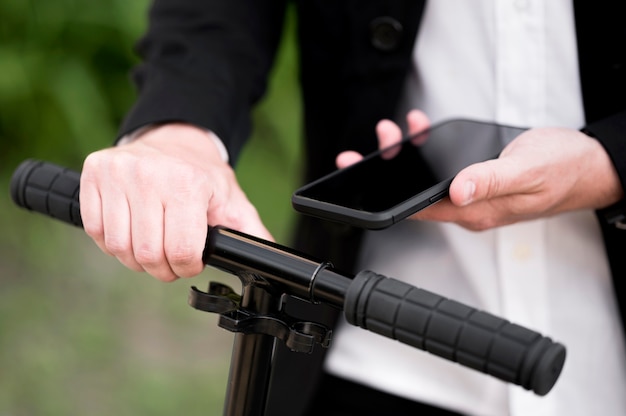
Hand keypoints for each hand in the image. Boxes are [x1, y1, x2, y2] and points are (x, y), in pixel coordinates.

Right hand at [80, 123, 272, 281]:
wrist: (175, 140)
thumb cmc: (203, 176)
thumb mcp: (233, 202)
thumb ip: (251, 234)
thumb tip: (271, 259)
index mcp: (187, 183)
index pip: (180, 251)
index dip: (187, 266)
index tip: (191, 261)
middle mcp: (148, 174)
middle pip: (147, 254)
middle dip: (163, 268)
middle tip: (171, 259)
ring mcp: (117, 172)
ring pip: (119, 247)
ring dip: (136, 259)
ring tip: (153, 246)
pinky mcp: (93, 173)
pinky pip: (96, 231)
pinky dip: (114, 243)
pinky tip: (132, 233)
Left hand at [337, 111, 623, 230]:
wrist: (590, 165)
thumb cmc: (564, 169)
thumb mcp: (528, 170)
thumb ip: (491, 180)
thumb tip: (457, 190)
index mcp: (476, 211)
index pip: (419, 210)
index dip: (386, 196)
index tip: (359, 179)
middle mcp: (470, 206)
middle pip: (415, 195)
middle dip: (386, 173)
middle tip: (361, 153)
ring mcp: (472, 194)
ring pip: (427, 180)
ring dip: (405, 156)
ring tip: (393, 132)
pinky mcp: (477, 180)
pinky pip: (443, 169)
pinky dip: (428, 149)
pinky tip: (421, 131)